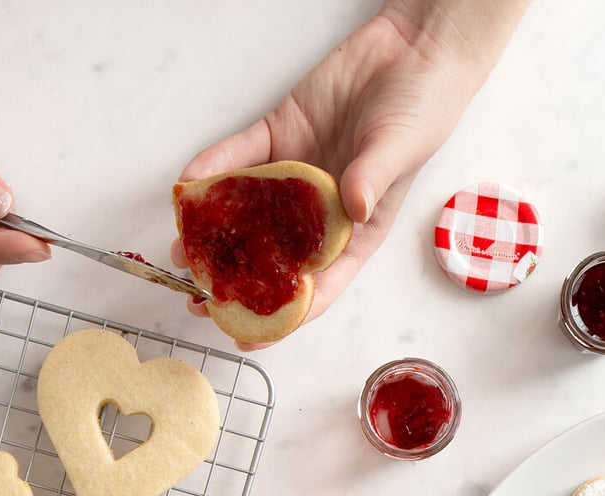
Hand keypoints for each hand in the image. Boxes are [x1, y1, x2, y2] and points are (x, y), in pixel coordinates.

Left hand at [173, 0, 529, 349]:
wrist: (412, 47)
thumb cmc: (422, 108)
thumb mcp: (403, 148)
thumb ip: (375, 178)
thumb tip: (353, 210)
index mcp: (354, 232)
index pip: (318, 286)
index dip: (284, 317)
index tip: (249, 338)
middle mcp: (318, 213)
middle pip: (272, 258)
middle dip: (234, 283)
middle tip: (198, 300)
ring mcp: (294, 177)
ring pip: (246, 213)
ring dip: (213, 233)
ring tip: (182, 250)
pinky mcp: (278, 138)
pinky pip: (240, 157)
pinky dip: (213, 169)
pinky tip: (188, 184)